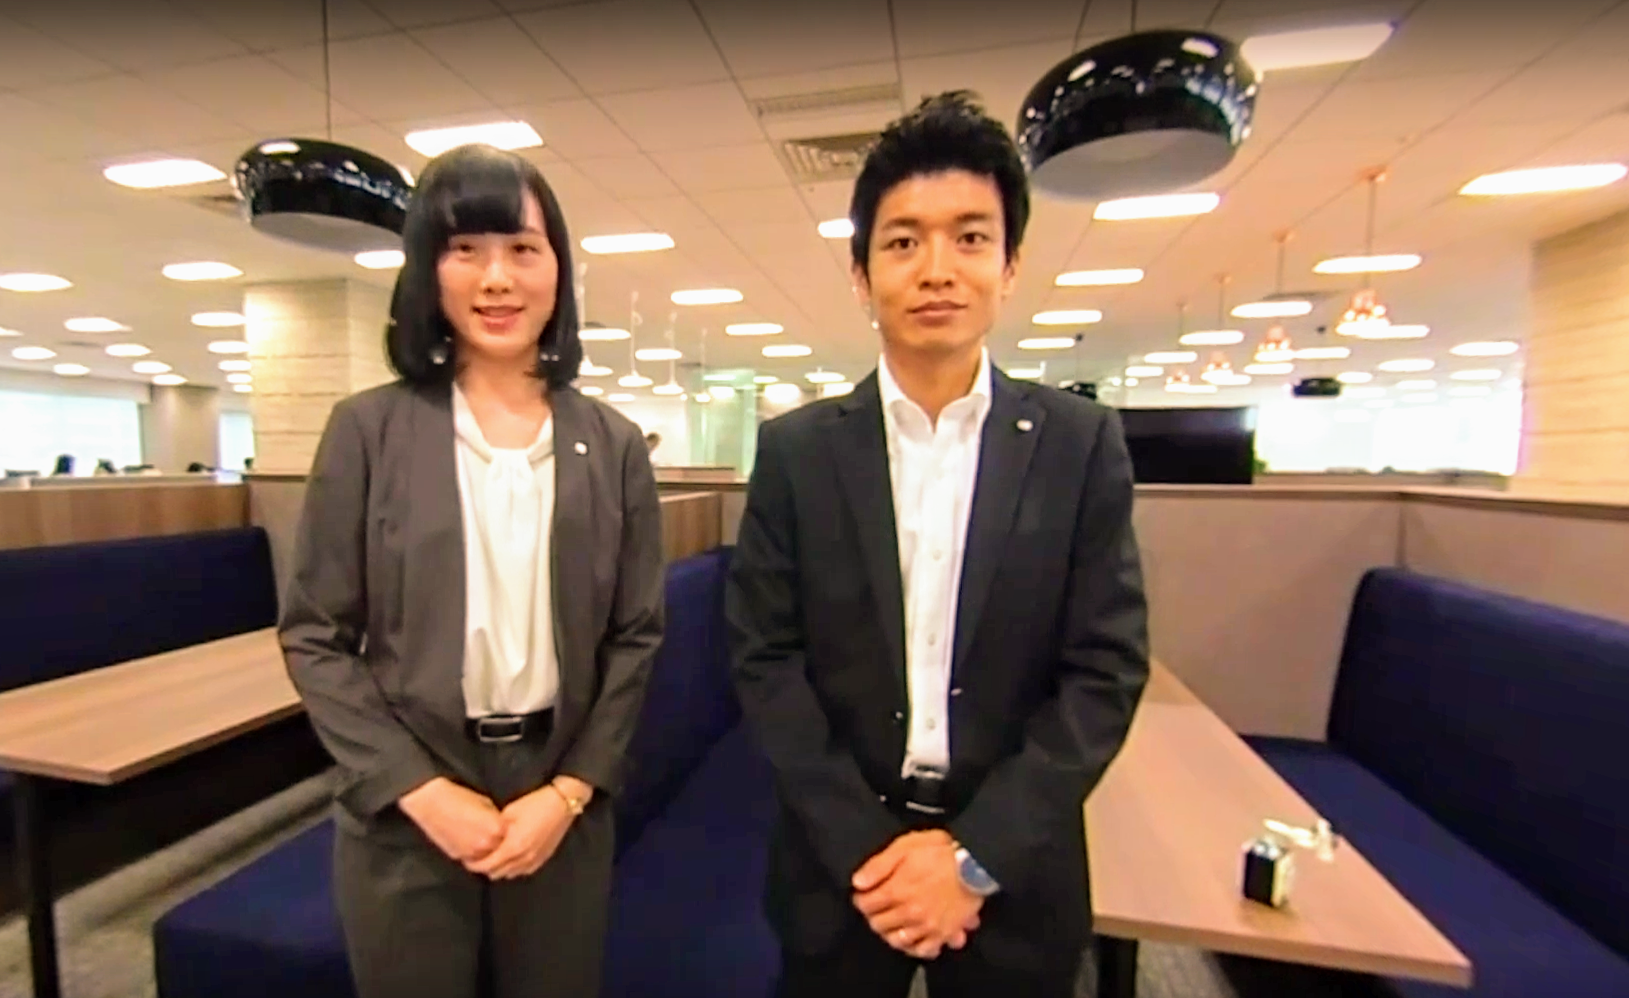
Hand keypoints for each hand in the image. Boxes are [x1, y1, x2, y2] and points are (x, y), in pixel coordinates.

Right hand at [397, 777, 504, 864]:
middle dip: (500, 844)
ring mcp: (473, 853)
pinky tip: (471, 844)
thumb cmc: (458, 798)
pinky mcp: (459, 856)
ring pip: (487, 859)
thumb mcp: (485, 803)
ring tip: (483, 842)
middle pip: (501, 850)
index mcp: (497, 828)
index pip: (512, 836)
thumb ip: (496, 818)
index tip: (509, 829)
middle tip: (497, 838)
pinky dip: (475, 856)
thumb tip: (502, 825)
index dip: (510, 832)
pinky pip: (473, 860)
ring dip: (488, 853)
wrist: (433, 802)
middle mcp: (487, 843)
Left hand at [465, 783, 576, 879]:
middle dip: (484, 867)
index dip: (473, 864)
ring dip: (499, 868)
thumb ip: (495, 830)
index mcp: (512, 847)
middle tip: (477, 857)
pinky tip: (510, 857)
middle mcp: (523, 858)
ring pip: (510, 874)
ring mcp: (535, 860)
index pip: (487, 865)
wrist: (562, 803)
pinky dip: (513, 868)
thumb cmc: (535, 804)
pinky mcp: (543, 858)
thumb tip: (483, 838)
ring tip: (493, 857)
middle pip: (496, 873)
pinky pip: (523, 871)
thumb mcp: (509, 812)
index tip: (466, 859)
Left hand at [852, 830, 982, 959]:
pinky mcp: (944, 933)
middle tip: (875, 909)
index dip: (861, 898)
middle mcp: (909, 913)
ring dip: (891, 933)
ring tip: (892, 924)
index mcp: (897, 891)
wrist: (977, 863)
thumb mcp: (905, 846)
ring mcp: (927, 926)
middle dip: (873, 916)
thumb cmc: (943, 851)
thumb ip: (879, 865)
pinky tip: (914, 940)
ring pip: (898, 940)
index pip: (866, 904)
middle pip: (879, 925)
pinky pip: (925, 950)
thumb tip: (858, 881)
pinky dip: (917, 948)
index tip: (862, 895)